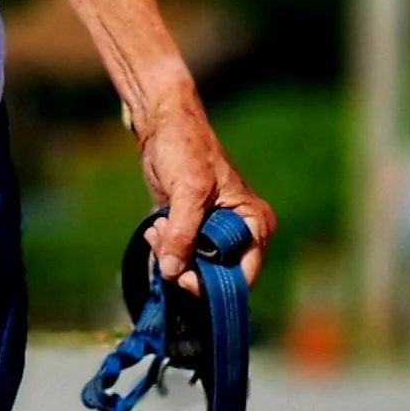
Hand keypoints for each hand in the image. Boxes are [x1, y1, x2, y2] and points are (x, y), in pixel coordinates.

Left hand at [135, 82, 275, 295]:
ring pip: (193, 268)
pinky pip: (179, 256)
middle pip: (215, 276)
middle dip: (185, 265)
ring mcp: (215, 234)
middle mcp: (241, 233)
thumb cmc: (186, 148)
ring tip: (159, 226)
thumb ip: (183, 234)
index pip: (244, 274)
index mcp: (254, 223)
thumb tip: (172, 273)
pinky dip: (164, 249)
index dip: (214, 285)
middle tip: (164, 239)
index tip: (184, 280)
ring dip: (170, 255)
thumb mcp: (188, 192)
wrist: (164, 125)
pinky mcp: (193, 232)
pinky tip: (155, 227)